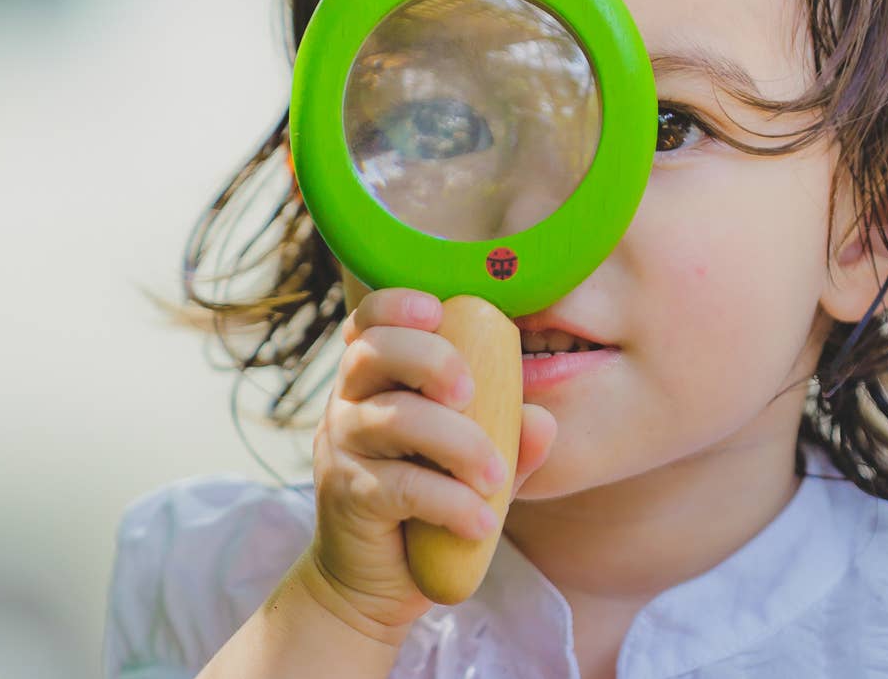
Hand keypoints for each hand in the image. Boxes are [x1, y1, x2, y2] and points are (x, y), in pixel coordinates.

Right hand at [303, 288, 556, 631]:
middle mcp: (348, 402)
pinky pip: (402, 486)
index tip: (437, 310)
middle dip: (430, 359)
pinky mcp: (349, 497)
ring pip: (394, 419)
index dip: (396, 305)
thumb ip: (509, 439)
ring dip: (458, 442)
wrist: (376, 582)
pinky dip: (451, 502)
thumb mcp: (475, 465)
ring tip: (496, 477)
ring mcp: (343, 448)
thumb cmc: (429, 502)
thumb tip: (544, 420)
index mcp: (376, 378)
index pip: (370, 321)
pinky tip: (483, 521)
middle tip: (472, 392)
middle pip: (373, 352)